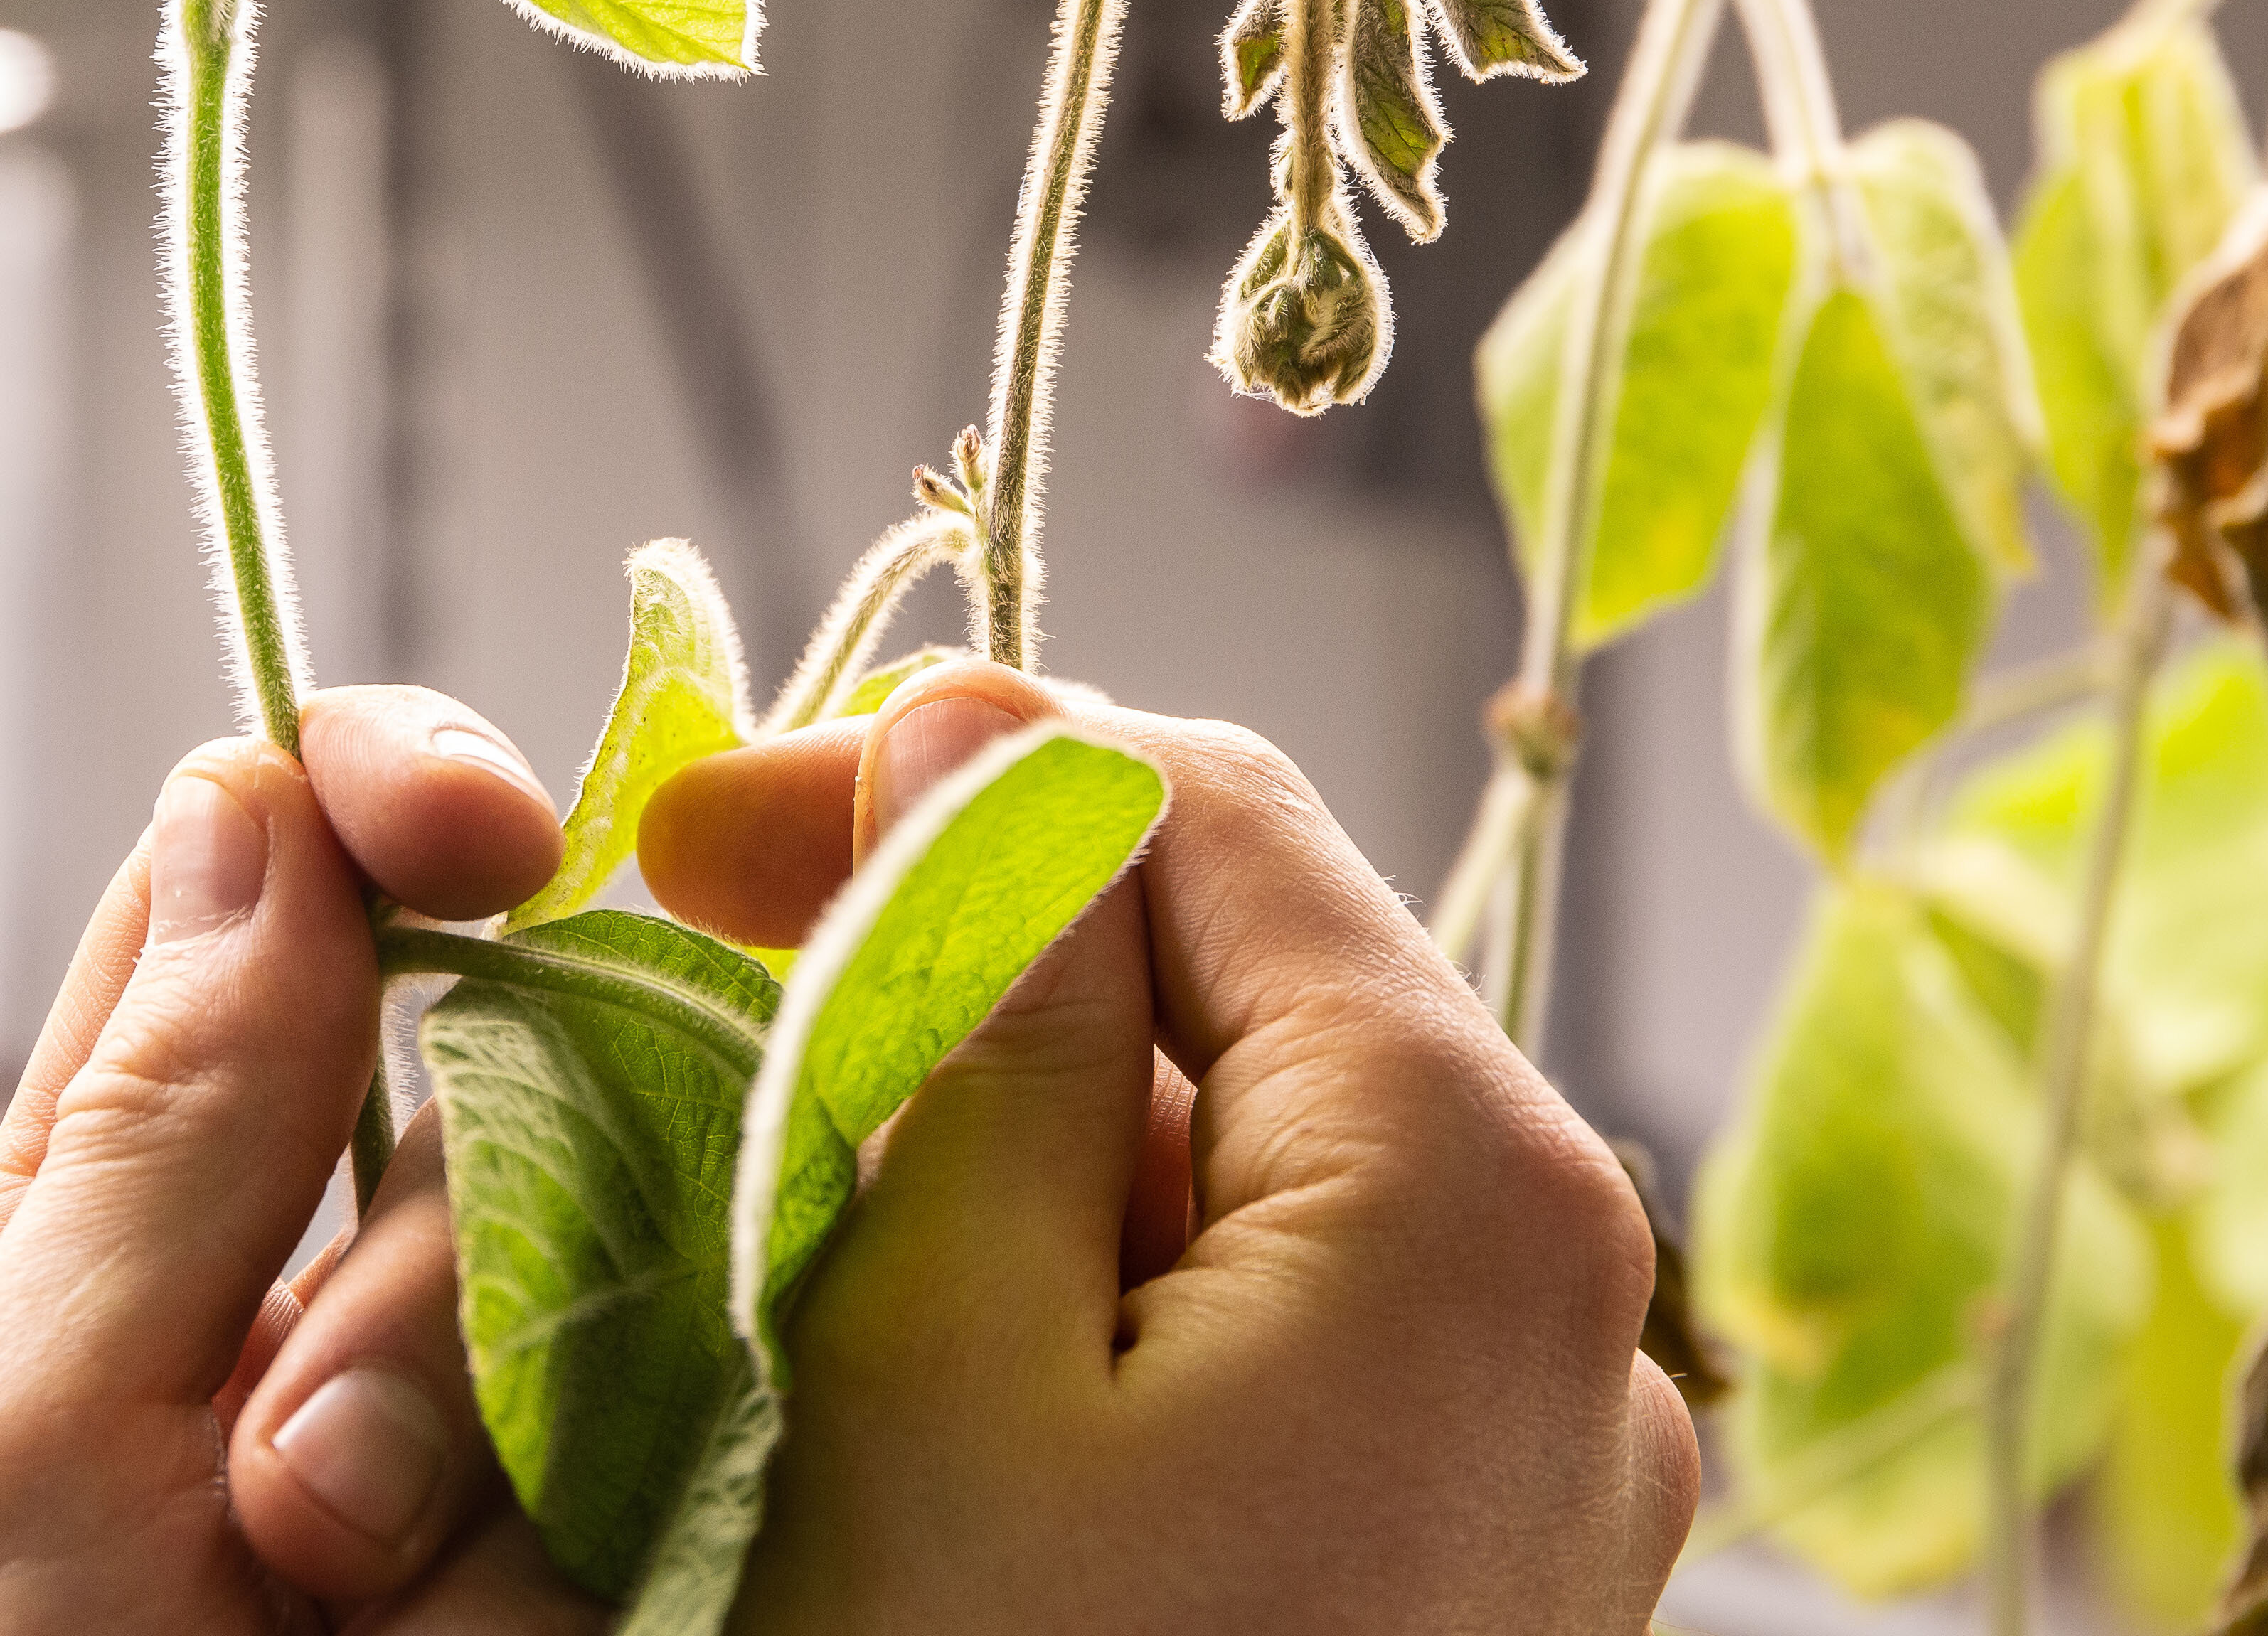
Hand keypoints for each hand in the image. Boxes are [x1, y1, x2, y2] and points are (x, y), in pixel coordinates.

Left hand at [0, 686, 590, 1634]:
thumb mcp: (11, 1456)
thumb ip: (162, 1136)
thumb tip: (255, 796)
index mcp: (123, 1226)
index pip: (283, 896)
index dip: (387, 807)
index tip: (483, 832)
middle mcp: (332, 1307)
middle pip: (500, 1102)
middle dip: (414, 1316)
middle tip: (294, 1529)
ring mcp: (491, 1446)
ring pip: (618, 1295)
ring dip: (487, 1503)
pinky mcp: (628, 1556)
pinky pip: (698, 1472)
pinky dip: (596, 1587)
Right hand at [633, 662, 1698, 1635]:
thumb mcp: (939, 1352)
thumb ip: (988, 1003)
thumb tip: (980, 727)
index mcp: (1472, 1178)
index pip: (1195, 812)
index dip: (932, 772)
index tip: (696, 830)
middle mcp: (1571, 1284)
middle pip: (1238, 974)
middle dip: (964, 944)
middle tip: (708, 978)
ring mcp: (1541, 1431)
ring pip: (1249, 1145)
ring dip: (1018, 1113)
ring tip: (789, 1170)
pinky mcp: (1475, 1539)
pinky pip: (1290, 1309)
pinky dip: (1106, 1269)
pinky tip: (934, 1329)